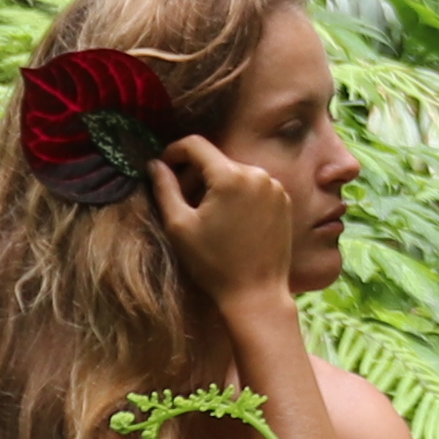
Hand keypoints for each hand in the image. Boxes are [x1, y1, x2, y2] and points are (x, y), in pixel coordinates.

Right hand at [146, 136, 310, 321]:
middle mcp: (257, 173)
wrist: (257, 293)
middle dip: (194, 172)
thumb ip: (165, 188)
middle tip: (180, 198)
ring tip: (205, 213)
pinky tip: (228, 219)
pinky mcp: (284, 200)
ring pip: (234, 171)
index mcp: (230, 175)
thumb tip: (154, 164)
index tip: (163, 168)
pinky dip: (237, 193)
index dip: (174, 151)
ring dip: (216, 184)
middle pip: (216, 159)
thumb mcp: (180, 226)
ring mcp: (274, 186)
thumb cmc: (214, 263)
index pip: (195, 145)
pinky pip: (253, 185)